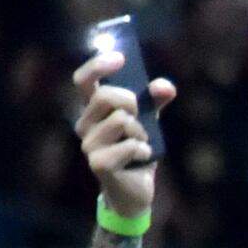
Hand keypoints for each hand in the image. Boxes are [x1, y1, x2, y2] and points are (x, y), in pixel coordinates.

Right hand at [71, 45, 172, 220]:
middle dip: (131, 101)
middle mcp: (84, 125)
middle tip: (139, 115)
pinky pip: (130, 145)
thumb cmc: (138, 148)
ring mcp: (89, 145)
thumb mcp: (149, 120)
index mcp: (92, 110)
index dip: (97, 66)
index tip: (120, 58)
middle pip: (105, 96)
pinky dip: (143, 149)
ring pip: (121, 120)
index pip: (83, 81)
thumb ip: (155, 100)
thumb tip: (165, 87)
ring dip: (140, 130)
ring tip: (140, 142)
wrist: (136, 188)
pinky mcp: (99, 164)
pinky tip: (141, 157)